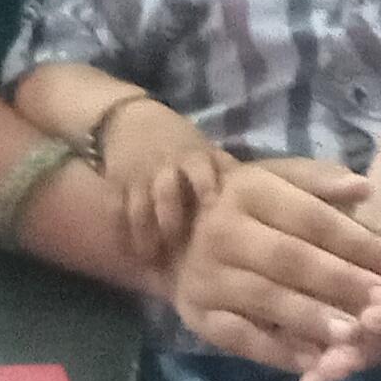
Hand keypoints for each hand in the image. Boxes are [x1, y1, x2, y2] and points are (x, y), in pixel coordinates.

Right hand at [101, 102, 229, 271]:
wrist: (129, 122)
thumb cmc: (176, 140)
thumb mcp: (202, 148)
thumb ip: (223, 170)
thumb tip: (262, 193)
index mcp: (191, 156)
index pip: (200, 171)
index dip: (206, 188)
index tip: (212, 211)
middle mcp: (164, 168)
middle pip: (166, 194)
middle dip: (170, 220)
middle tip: (180, 251)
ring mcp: (139, 180)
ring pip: (140, 207)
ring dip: (146, 233)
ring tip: (151, 258)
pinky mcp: (118, 189)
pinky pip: (118, 212)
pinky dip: (124, 232)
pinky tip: (130, 252)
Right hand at [168, 158, 380, 378]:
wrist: (173, 234)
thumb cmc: (244, 204)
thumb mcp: (277, 177)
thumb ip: (320, 181)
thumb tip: (365, 189)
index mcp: (251, 191)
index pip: (311, 217)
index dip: (358, 241)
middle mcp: (224, 232)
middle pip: (290, 259)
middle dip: (343, 282)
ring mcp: (208, 277)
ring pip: (266, 299)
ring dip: (313, 319)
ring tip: (354, 334)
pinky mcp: (199, 316)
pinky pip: (241, 337)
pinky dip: (279, 352)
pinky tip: (314, 360)